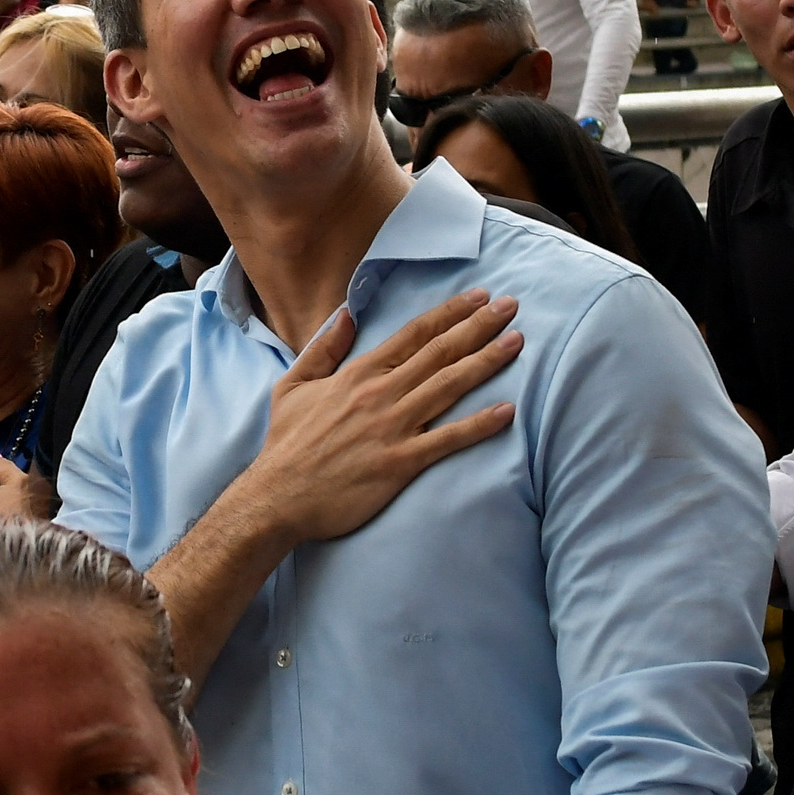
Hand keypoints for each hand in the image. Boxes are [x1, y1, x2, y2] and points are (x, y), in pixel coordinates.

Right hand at [241, 295, 523, 545]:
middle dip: (478, 326)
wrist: (277, 498)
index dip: (449, 313)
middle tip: (511, 306)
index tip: (478, 297)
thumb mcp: (292, 386)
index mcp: (357, 374)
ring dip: (485, 362)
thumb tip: (346, 315)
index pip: (413, 334)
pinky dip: (478, 425)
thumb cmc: (286, 444)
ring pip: (448, 387)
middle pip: (438, 352)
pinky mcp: (400, 464)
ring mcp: (392, 428)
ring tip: (516, 342)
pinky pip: (447, 440)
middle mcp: (379, 394)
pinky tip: (507, 411)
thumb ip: (323, 349)